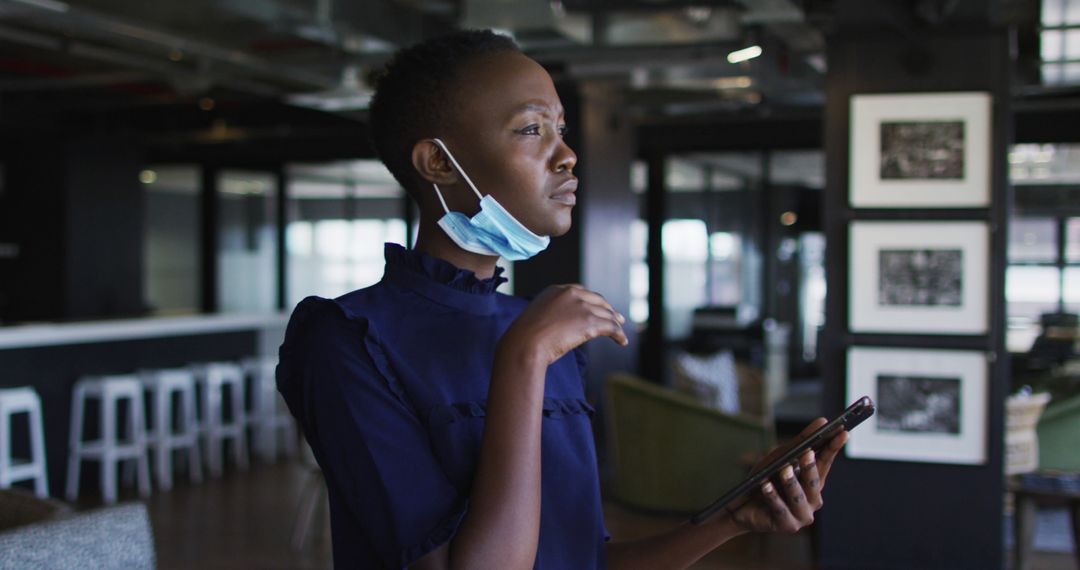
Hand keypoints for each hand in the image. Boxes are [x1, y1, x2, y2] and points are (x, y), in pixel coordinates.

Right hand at [498, 284, 627, 366]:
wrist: (525, 344)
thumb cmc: (524, 338)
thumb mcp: (536, 318)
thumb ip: (550, 315)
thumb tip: (557, 326)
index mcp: (556, 290)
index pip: (581, 292)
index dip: (593, 301)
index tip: (599, 308)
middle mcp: (571, 294)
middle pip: (597, 301)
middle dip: (609, 310)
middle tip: (617, 318)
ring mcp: (582, 306)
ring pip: (606, 314)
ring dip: (616, 324)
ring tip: (620, 332)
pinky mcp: (590, 321)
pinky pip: (611, 327)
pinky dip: (618, 334)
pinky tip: (622, 341)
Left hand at [728, 418, 847, 533]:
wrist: (740, 508)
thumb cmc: (763, 480)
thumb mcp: (779, 458)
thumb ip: (800, 443)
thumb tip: (822, 422)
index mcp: (814, 483)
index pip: (825, 463)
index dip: (834, 448)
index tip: (842, 432)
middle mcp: (813, 501)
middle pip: (814, 482)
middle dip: (810, 467)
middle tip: (806, 452)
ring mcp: (802, 515)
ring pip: (798, 497)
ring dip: (790, 482)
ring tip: (783, 469)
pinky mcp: (787, 526)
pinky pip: (780, 509)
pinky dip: (772, 496)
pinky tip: (765, 485)